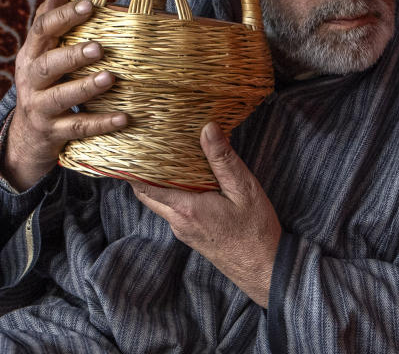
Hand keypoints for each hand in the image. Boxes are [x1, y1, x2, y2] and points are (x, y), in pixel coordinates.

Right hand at [3, 0, 127, 190]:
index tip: (89, 5)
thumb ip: (50, 24)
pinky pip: (78, 127)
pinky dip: (101, 123)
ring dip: (85, 88)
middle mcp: (30, 80)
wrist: (26, 137)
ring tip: (110, 78)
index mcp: (30, 55)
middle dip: (72, 55)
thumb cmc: (44, 84)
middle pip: (46, 65)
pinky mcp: (53, 133)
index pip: (41, 30)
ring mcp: (39, 108)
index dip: (63, 16)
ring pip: (60, 97)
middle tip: (99, 47)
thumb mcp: (41, 54)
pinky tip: (124, 118)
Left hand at [133, 122, 281, 307]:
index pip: (145, 185)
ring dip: (158, 182)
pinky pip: (173, 209)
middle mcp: (178, 221)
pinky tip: (187, 178)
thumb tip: (207, 128)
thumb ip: (223, 159)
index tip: (134, 146)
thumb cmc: (256, 231)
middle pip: (146, 194)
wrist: (264, 269)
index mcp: (186, 208)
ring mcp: (183, 230)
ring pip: (160, 202)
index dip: (134, 166)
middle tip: (146, 147)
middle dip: (141, 171)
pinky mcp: (191, 235)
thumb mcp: (244, 189)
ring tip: (166, 157)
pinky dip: (172, 192)